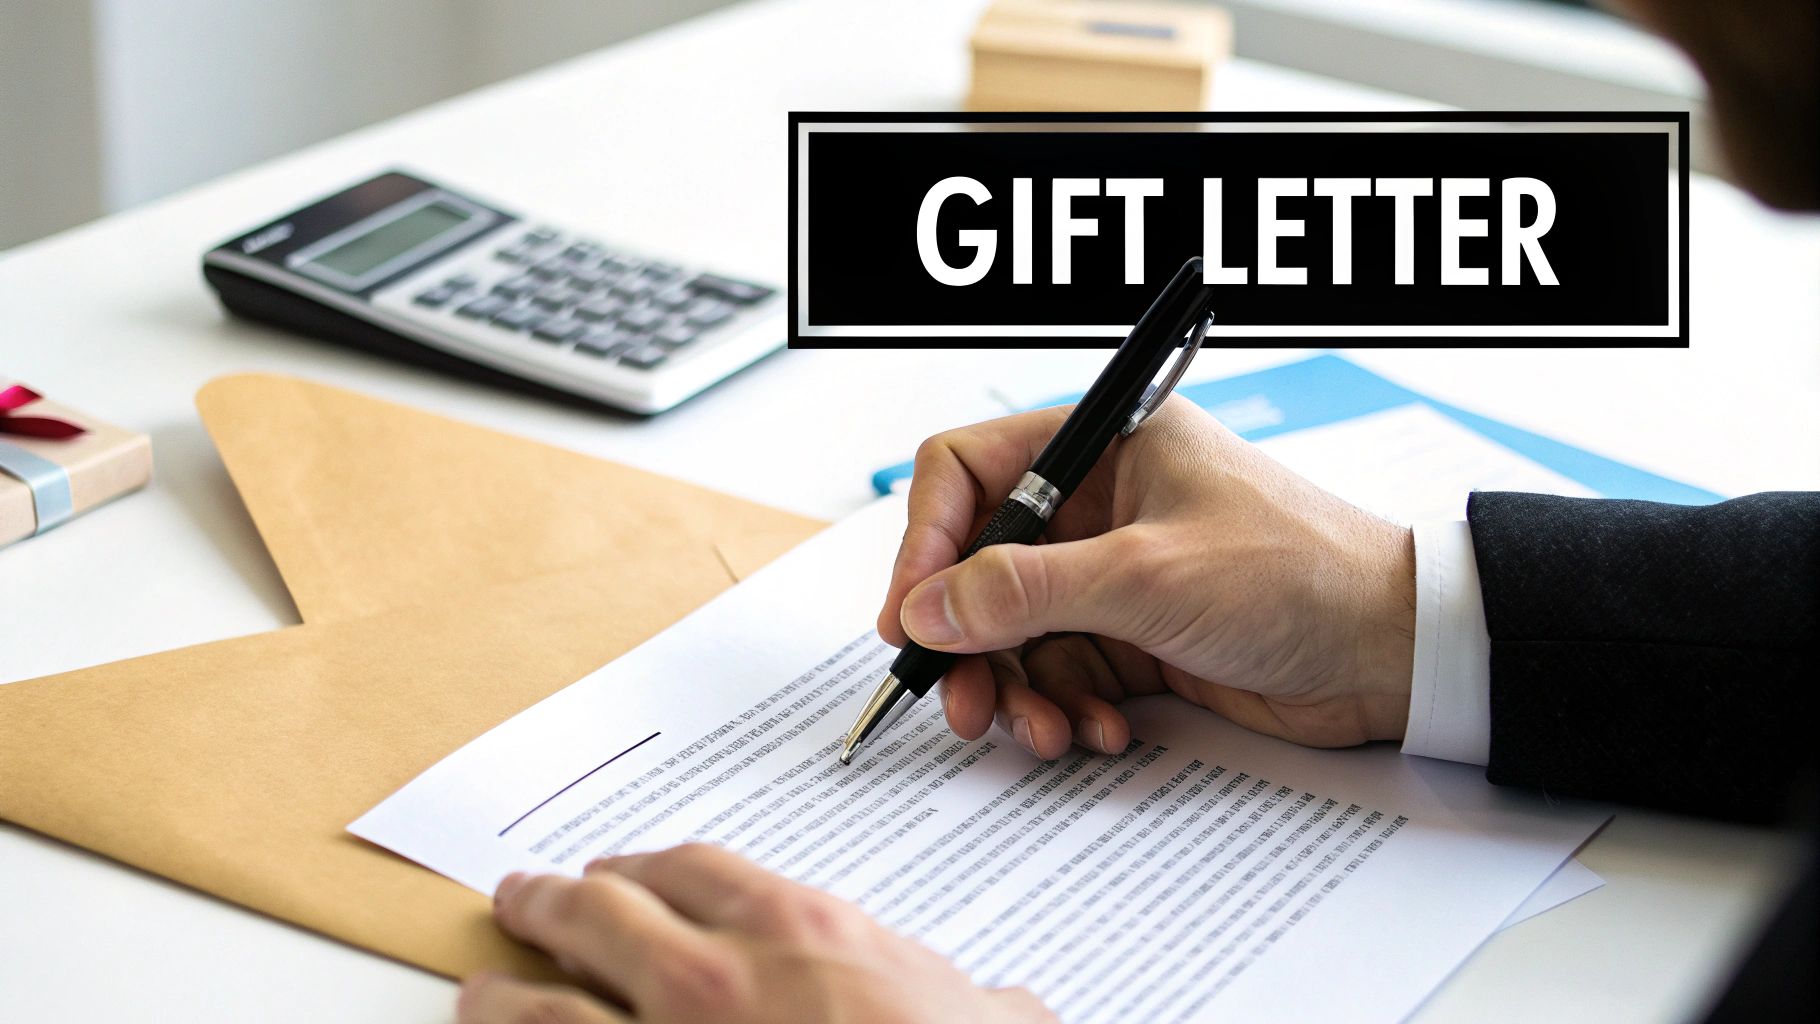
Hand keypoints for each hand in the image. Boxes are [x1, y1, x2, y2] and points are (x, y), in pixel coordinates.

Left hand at [459, 843, 1054, 1023]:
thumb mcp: (991, 1017)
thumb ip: (981, 999)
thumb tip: (1011, 1007)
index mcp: (797, 931)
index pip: (691, 868)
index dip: (644, 868)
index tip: (627, 873)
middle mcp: (713, 981)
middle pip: (597, 913)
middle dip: (551, 902)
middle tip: (526, 899)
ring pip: (541, 1009)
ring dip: (503, 996)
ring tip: (481, 993)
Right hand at [876, 395, 1415, 758]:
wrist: (1393, 651)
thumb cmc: (1298, 573)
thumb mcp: (1147, 577)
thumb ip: (1026, 591)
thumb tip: (927, 607)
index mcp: (1101, 446)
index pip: (968, 471)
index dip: (927, 540)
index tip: (912, 614)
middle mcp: (1098, 504)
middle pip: (981, 566)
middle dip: (968, 641)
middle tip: (960, 701)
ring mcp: (1114, 573)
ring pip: (1017, 633)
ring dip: (1017, 689)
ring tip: (1038, 732)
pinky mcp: (1135, 636)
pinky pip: (1063, 673)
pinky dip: (1066, 709)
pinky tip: (1099, 733)